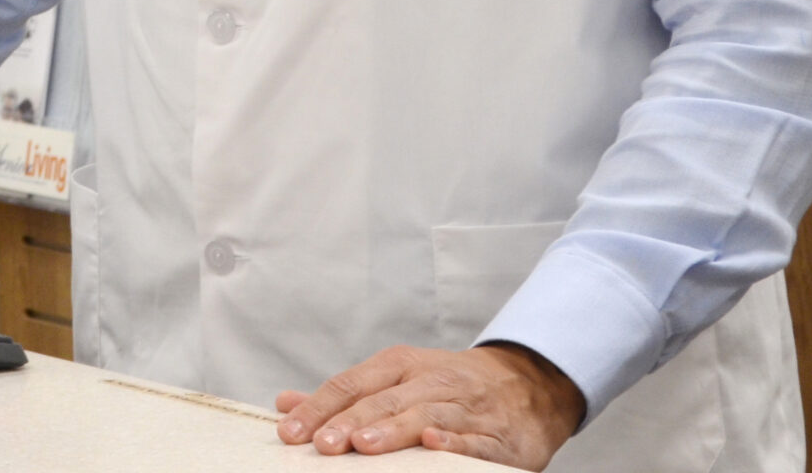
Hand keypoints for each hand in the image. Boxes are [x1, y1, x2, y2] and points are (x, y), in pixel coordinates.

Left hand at [276, 343, 582, 466]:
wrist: (526, 383)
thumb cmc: (447, 385)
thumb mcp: (396, 379)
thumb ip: (344, 395)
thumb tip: (285, 403)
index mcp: (400, 365)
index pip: (351, 384)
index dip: (319, 408)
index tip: (290, 433)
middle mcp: (431, 380)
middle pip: (383, 400)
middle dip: (350, 422)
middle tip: (322, 444)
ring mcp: (465, 405)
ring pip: (424, 415)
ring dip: (393, 430)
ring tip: (363, 446)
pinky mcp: (499, 434)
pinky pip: (474, 439)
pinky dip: (453, 441)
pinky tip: (432, 444)